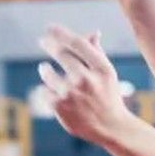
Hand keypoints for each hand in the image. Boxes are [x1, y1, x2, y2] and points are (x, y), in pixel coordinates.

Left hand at [38, 26, 132, 144]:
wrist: (111, 127)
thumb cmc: (108, 96)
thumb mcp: (107, 73)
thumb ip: (97, 53)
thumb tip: (93, 32)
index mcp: (101, 68)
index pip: (77, 43)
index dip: (61, 33)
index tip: (50, 28)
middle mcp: (86, 79)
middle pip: (61, 53)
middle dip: (49, 44)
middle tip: (43, 40)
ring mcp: (72, 93)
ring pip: (48, 72)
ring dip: (44, 68)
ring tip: (44, 68)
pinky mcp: (59, 106)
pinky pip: (44, 90)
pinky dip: (46, 89)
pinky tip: (52, 91)